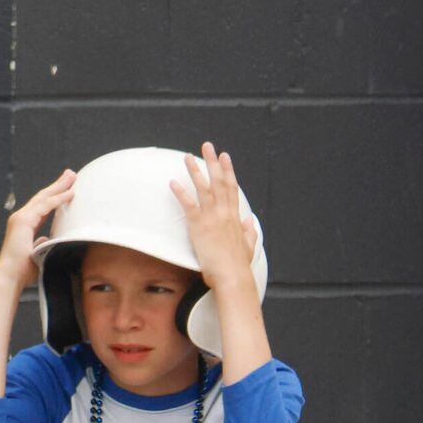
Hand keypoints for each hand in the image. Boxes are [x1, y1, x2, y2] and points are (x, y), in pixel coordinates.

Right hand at [0, 167, 77, 288]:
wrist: (11, 277)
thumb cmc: (23, 270)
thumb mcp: (37, 252)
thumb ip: (42, 243)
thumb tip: (47, 239)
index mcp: (24, 225)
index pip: (42, 205)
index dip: (55, 195)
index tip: (68, 188)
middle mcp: (20, 218)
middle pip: (43, 196)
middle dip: (58, 184)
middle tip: (71, 174)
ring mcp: (20, 218)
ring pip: (43, 197)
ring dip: (59, 187)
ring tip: (72, 177)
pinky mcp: (23, 221)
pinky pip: (45, 206)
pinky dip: (58, 199)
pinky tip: (69, 193)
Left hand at [172, 143, 257, 292]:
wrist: (232, 276)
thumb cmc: (238, 264)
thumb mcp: (249, 245)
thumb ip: (249, 232)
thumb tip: (250, 221)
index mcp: (234, 217)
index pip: (232, 188)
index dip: (228, 170)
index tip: (225, 156)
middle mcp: (224, 213)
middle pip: (219, 182)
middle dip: (213, 162)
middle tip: (207, 146)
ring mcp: (211, 218)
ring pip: (204, 189)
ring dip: (195, 171)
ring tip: (188, 157)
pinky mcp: (199, 226)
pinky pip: (188, 206)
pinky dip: (181, 193)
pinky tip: (172, 182)